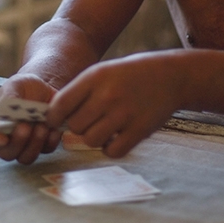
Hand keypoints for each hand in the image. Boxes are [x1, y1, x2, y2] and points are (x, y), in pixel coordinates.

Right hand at [0, 74, 60, 164]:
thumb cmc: (25, 87)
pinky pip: (46, 150)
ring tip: (42, 124)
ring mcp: (25, 145)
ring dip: (35, 143)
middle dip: (17, 142)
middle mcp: (7, 139)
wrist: (46, 89)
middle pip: (7, 153)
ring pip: (26, 157)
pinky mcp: (43, 145)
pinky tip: (53, 127)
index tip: (3, 139)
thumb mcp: (16, 85)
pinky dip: (50, 140)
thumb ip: (8, 96)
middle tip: (26, 125)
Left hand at [46, 54, 183, 157]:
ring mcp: (124, 114)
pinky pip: (112, 151)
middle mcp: (108, 95)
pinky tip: (116, 137)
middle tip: (89, 120)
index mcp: (95, 77)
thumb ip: (79, 91)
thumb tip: (53, 116)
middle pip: (75, 126)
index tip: (57, 120)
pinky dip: (110, 148)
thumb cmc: (129, 75)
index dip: (54, 116)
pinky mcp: (139, 130)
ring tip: (104, 127)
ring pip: (90, 140)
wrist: (170, 77)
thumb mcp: (102, 72)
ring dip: (94, 137)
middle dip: (78, 126)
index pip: (60, 104)